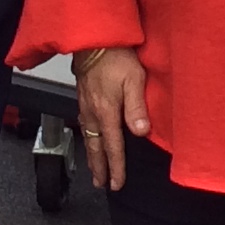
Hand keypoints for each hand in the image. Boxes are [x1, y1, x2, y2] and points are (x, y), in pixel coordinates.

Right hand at [73, 46, 148, 189]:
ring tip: (94, 170)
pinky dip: (87, 140)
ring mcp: (85, 106)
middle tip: (101, 184)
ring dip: (92, 157)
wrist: (93, 40)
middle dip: (99, 168)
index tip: (117, 183)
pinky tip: (89, 139)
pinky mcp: (83, 98)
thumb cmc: (116, 57)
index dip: (116, 167)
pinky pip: (84, 126)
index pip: (112, 147)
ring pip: (88, 138)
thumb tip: (141, 131)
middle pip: (96, 148)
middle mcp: (93, 113)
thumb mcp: (134, 79)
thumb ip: (137, 106)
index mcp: (106, 112)